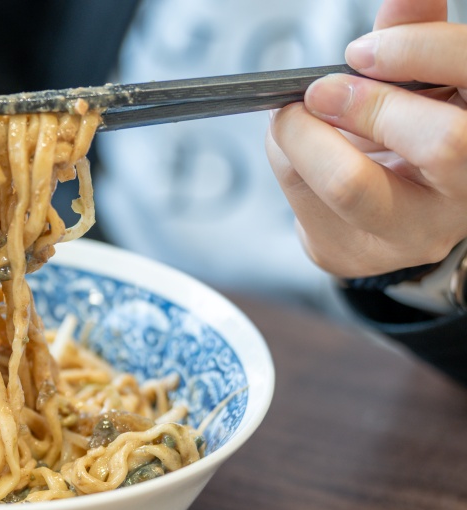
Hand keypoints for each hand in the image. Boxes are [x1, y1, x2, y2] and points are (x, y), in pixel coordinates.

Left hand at [266, 0, 466, 278]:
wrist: (385, 214)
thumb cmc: (408, 134)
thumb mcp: (423, 81)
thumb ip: (416, 35)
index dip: (420, 52)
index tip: (363, 49)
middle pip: (444, 143)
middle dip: (369, 102)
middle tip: (323, 89)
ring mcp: (416, 232)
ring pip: (354, 186)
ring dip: (308, 136)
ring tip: (296, 116)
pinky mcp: (356, 253)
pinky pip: (306, 202)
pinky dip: (288, 159)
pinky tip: (297, 147)